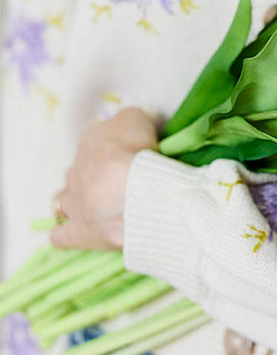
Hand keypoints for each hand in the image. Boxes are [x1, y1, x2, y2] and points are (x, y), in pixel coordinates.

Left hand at [51, 107, 156, 250]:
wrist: (132, 185)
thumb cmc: (135, 149)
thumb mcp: (137, 119)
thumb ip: (130, 121)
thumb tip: (130, 126)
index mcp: (90, 143)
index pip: (98, 144)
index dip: (113, 152)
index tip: (130, 156)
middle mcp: (75, 171)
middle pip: (78, 172)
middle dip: (91, 177)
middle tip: (116, 182)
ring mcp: (73, 203)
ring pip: (62, 201)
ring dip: (74, 203)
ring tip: (95, 207)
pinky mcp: (78, 232)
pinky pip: (61, 236)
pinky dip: (65, 234)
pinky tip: (76, 233)